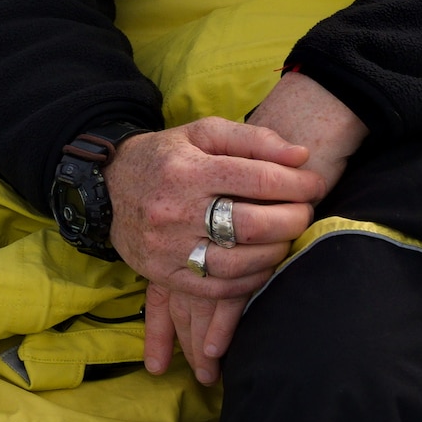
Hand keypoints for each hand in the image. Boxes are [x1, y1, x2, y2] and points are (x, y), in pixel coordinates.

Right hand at [111, 72, 365, 385]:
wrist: (108, 188)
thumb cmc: (166, 157)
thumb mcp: (201, 133)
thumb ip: (253, 139)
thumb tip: (301, 156)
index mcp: (186, 169)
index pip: (258, 179)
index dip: (297, 184)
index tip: (314, 183)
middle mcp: (174, 210)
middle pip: (253, 224)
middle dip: (293, 219)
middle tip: (305, 211)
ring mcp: (168, 248)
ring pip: (240, 261)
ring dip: (277, 251)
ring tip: (286, 236)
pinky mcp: (165, 276)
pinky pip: (219, 288)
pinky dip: (251, 280)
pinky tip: (263, 264)